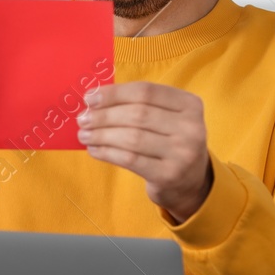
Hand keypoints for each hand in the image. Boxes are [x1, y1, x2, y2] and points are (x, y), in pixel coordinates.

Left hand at [75, 81, 212, 223]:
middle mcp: (191, 127)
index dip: (114, 93)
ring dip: (102, 135)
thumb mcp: (166, 118)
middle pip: (137, 113)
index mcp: (190, 104)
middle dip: (104, 116)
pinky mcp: (169, 175)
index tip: (90, 98)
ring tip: (84, 135)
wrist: (190, 182)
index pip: (146, 91)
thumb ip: (138, 105)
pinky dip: (107, 153)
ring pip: (132, 137)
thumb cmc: (169, 142)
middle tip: (82, 119)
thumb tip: (94, 100)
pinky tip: (94, 150)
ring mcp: (182, 153)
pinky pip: (130, 160)